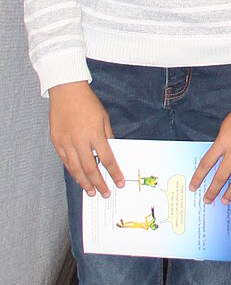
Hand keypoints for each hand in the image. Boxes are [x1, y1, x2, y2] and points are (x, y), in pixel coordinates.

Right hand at [49, 81, 124, 196]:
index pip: (107, 159)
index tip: (119, 182)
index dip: (114, 173)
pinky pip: (65, 161)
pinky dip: (72, 171)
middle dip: (99, 183)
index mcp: (95, 134)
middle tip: (104, 193)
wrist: (66, 92)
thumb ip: (107, 137)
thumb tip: (111, 153)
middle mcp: (80, 141)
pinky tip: (78, 178)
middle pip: (90, 168)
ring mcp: (66, 143)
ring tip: (91, 191)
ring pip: (75, 169)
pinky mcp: (57, 142)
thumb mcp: (104, 118)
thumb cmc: (87, 103)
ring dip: (84, 182)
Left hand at [191, 99, 230, 202]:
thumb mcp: (225, 127)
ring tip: (225, 200)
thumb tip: (217, 159)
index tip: (194, 187)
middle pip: (221, 175)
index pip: (206, 163)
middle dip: (213, 190)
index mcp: (223, 142)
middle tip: (208, 200)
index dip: (198, 177)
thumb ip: (221, 143)